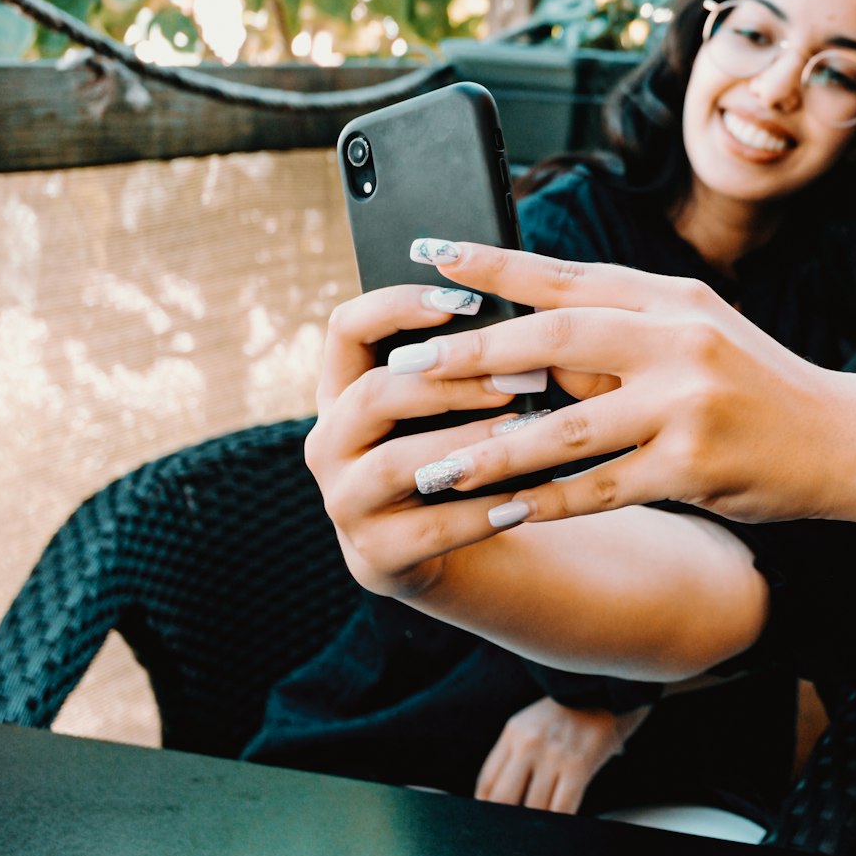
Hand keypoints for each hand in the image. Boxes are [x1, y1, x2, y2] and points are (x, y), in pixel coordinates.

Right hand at [302, 280, 537, 598]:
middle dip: (451, 381)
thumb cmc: (455, 450)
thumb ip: (461, 363)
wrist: (449, 547)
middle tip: (520, 379)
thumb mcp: (448, 405)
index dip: (397, 306)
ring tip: (526, 435)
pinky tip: (525, 501)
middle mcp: (329, 442)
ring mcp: (344, 501)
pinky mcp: (373, 555)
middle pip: (373, 393)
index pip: (346, 328)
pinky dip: (481, 514)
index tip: (461, 299)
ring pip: (397, 463)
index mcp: (342, 391)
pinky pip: (429, 531)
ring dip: (467, 445)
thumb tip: (522, 314)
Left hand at [365, 243, 855, 546]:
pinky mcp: (694, 467)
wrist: (842, 439)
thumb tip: (522, 334)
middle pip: (555, 339)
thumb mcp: (694, 335)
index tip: (429, 253)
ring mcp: (688, 405)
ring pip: (565, 427)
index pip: (568, 276)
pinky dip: (546, 502)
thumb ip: (618, 330)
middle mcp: (679, 341)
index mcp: (672, 299)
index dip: (495, 266)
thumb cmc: (753, 384)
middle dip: (473, 355)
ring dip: (492, 450)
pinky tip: (501, 512)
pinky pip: (601, 489)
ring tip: (434, 466)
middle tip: (407, 366)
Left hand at [475, 696, 652, 813]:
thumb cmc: (575, 712)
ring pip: (534, 807)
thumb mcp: (536, 722)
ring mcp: (553, 754)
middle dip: (505, 821)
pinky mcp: (579, 765)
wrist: (612, 689)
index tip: (491, 822)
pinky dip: (560, 822)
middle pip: (503, 798)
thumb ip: (517, 754)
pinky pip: (562, 808)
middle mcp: (529, 742)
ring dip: (537, 823)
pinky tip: (562, 825)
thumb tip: (499, 800)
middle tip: (512, 834)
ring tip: (541, 829)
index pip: (487, 781)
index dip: (486, 808)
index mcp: (514, 731)